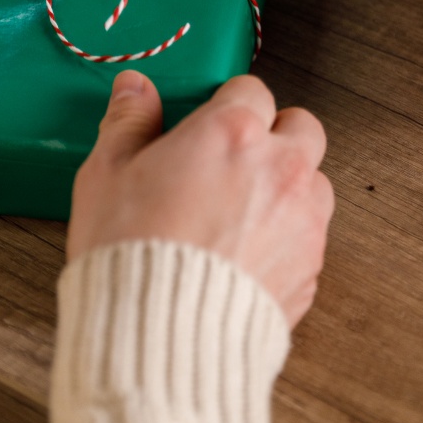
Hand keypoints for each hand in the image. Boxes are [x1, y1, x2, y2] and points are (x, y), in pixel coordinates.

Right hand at [69, 71, 333, 327]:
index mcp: (231, 132)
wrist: (160, 333)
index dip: (228, 104)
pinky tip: (246, 255)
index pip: (250, 90)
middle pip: (302, 127)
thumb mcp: (106, 174)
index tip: (210, 123)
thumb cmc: (130, 251)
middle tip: (236, 160)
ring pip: (316, 181)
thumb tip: (134, 88)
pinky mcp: (310, 268)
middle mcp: (279, 168)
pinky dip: (287, 238)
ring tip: (243, 212)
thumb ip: (128, 122)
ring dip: (289, 186)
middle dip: (275, 135)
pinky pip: (310, 237)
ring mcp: (303, 219)